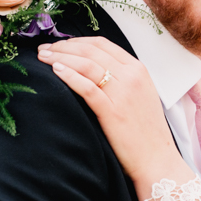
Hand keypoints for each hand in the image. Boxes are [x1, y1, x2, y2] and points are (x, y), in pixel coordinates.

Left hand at [37, 37, 194, 200]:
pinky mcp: (112, 111)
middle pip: (91, 51)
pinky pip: (87, 87)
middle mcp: (132, 76)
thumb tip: (93, 69)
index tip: (59, 45)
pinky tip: (55, 71)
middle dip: (63, 47)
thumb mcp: (140, 96)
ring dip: (61, 57)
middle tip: (44, 49)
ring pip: (86, 64)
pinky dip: (69, 76)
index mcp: (139, 70)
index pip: (102, 44)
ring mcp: (123, 93)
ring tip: (43, 58)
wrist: (157, 159)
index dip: (76, 41)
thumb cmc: (146, 132)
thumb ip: (122, 79)